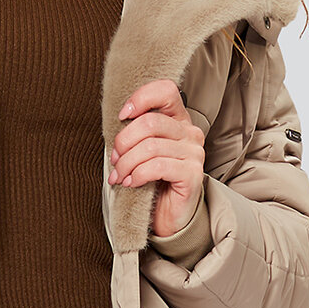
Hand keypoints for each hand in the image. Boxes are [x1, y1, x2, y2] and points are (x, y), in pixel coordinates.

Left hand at [110, 80, 204, 238]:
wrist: (168, 216)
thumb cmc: (152, 181)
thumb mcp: (140, 151)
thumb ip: (134, 132)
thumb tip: (118, 121)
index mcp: (178, 120)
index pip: (165, 91)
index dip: (141, 98)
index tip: (122, 115)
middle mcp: (190, 133)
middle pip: (150, 123)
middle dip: (124, 142)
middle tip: (114, 160)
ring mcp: (194, 153)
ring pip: (150, 147)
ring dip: (126, 163)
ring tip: (119, 176)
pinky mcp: (192, 174)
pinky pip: (157, 166)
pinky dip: (138, 174)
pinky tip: (132, 183)